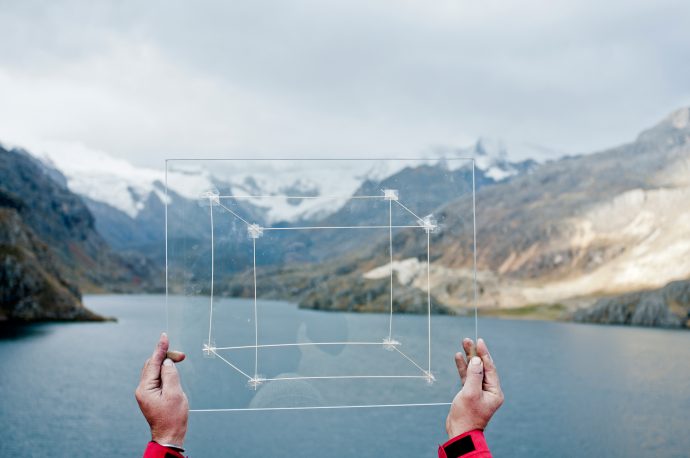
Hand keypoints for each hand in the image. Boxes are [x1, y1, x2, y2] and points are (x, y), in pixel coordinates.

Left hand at [135, 332, 188, 446]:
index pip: (154, 362)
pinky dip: (165, 372)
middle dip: (166, 357)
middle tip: (182, 356)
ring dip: (166, 364)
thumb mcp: (175, 394)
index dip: (161, 348)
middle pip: (153, 364)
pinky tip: (173, 373)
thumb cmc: (173, 417)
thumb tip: (167, 362)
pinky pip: (157, 378)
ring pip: (155, 370)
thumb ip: (170, 375)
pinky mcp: (151, 395)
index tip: (164, 336)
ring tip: (179, 362)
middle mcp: (142, 389)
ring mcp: (146, 392)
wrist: (170, 435)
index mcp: (145, 388)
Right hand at [445, 338, 503, 437]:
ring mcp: (479, 391)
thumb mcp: (470, 393)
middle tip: (467, 340)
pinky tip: (458, 357)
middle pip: (482, 367)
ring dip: (468, 358)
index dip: (484, 354)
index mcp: (495, 392)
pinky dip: (463, 367)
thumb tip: (477, 360)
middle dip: (475, 353)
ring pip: (474, 370)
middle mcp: (489, 390)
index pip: (490, 368)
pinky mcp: (470, 393)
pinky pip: (467, 376)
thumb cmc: (466, 415)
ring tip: (462, 344)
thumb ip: (474, 375)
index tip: (479, 341)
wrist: (459, 432)